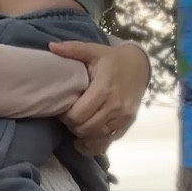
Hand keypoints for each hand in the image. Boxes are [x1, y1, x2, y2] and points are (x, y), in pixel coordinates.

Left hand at [50, 37, 150, 153]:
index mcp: (104, 88)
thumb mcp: (94, 50)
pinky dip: (94, 144)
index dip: (66, 116)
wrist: (140, 65)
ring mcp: (123, 116)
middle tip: (68, 118)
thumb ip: (73, 49)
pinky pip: (108, 142)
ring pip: (96, 136)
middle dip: (72, 126)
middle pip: (86, 128)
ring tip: (77, 125)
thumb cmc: (113, 59)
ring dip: (82, 135)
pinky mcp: (127, 124)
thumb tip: (51, 46)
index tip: (63, 110)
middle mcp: (115, 105)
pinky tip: (85, 141)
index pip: (79, 114)